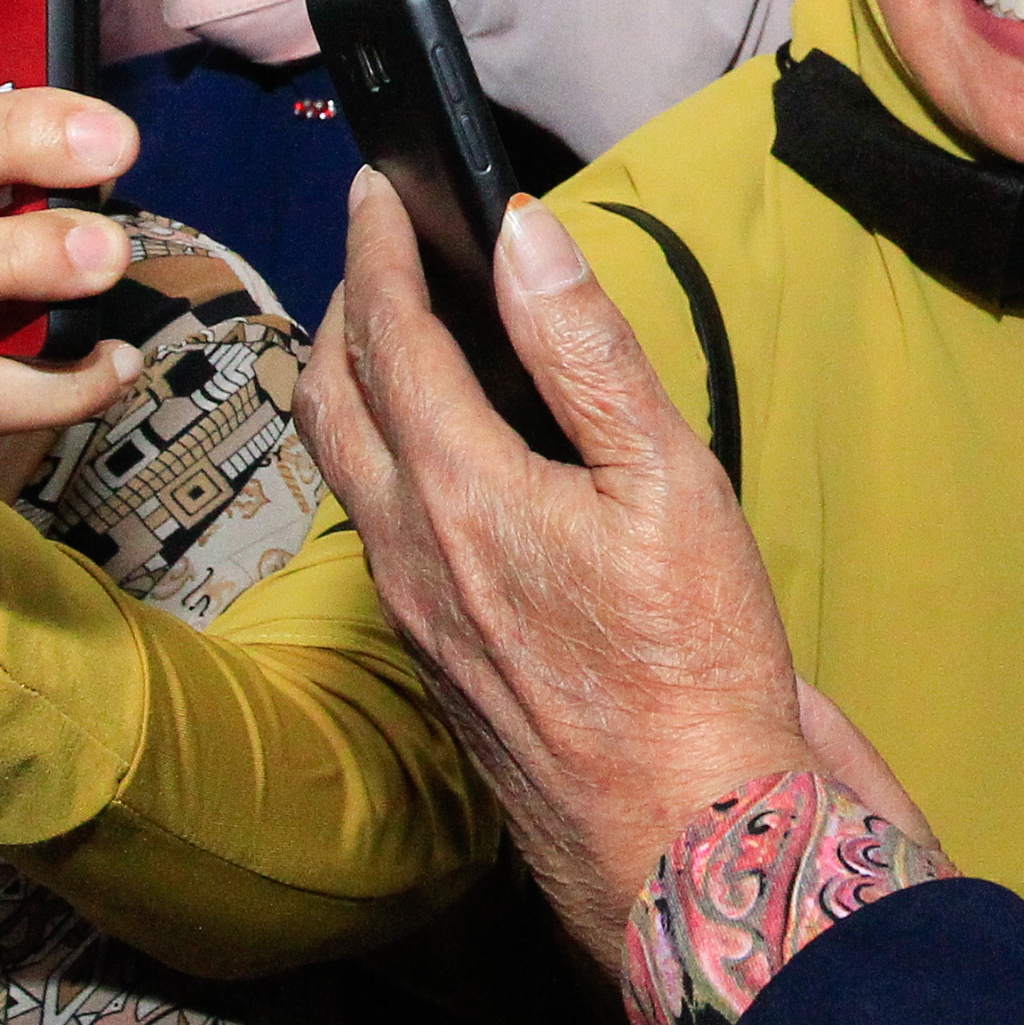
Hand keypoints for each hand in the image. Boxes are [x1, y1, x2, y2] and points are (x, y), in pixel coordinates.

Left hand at [298, 176, 823, 960]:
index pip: (390, 335)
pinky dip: (392, 462)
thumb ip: (587, 351)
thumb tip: (525, 234)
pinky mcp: (437, 661)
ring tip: (397, 340)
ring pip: (348, 473)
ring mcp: (415, 614)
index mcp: (462, 491)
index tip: (379, 183)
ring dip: (356, 388)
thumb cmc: (693, 667)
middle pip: (330, 401)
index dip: (382, 246)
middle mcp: (410, 550)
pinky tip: (450, 465)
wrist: (680, 842)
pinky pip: (384, 535)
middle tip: (375, 249)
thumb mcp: (669, 483)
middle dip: (343, 308)